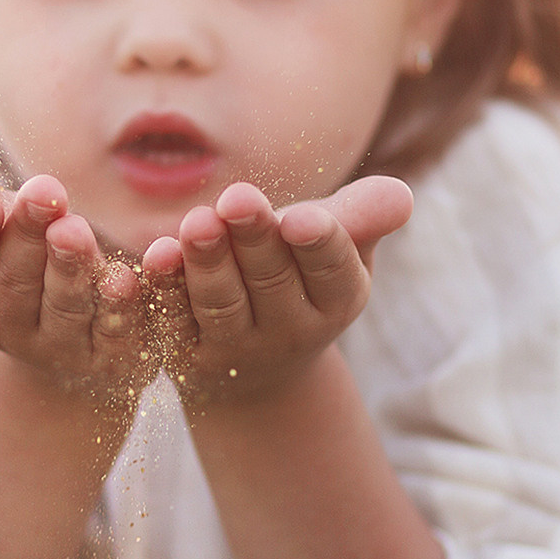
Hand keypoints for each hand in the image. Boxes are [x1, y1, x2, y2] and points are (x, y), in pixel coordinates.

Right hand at [0, 169, 154, 410]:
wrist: (81, 346)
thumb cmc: (32, 268)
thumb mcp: (3, 237)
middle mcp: (14, 331)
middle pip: (15, 284)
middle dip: (28, 237)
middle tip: (43, 195)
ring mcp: (65, 348)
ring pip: (67, 307)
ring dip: (71, 268)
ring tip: (74, 230)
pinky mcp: (115, 355)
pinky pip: (124, 325)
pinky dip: (134, 297)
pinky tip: (147, 264)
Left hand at [141, 176, 411, 406]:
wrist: (257, 363)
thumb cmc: (302, 277)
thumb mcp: (339, 248)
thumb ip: (362, 217)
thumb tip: (402, 195)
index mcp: (337, 300)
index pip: (332, 271)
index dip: (317, 244)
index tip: (301, 218)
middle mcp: (292, 331)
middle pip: (271, 280)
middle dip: (254, 238)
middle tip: (238, 198)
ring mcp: (237, 349)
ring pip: (221, 303)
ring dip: (207, 262)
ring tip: (196, 222)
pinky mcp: (186, 356)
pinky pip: (173, 319)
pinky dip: (165, 288)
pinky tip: (157, 255)